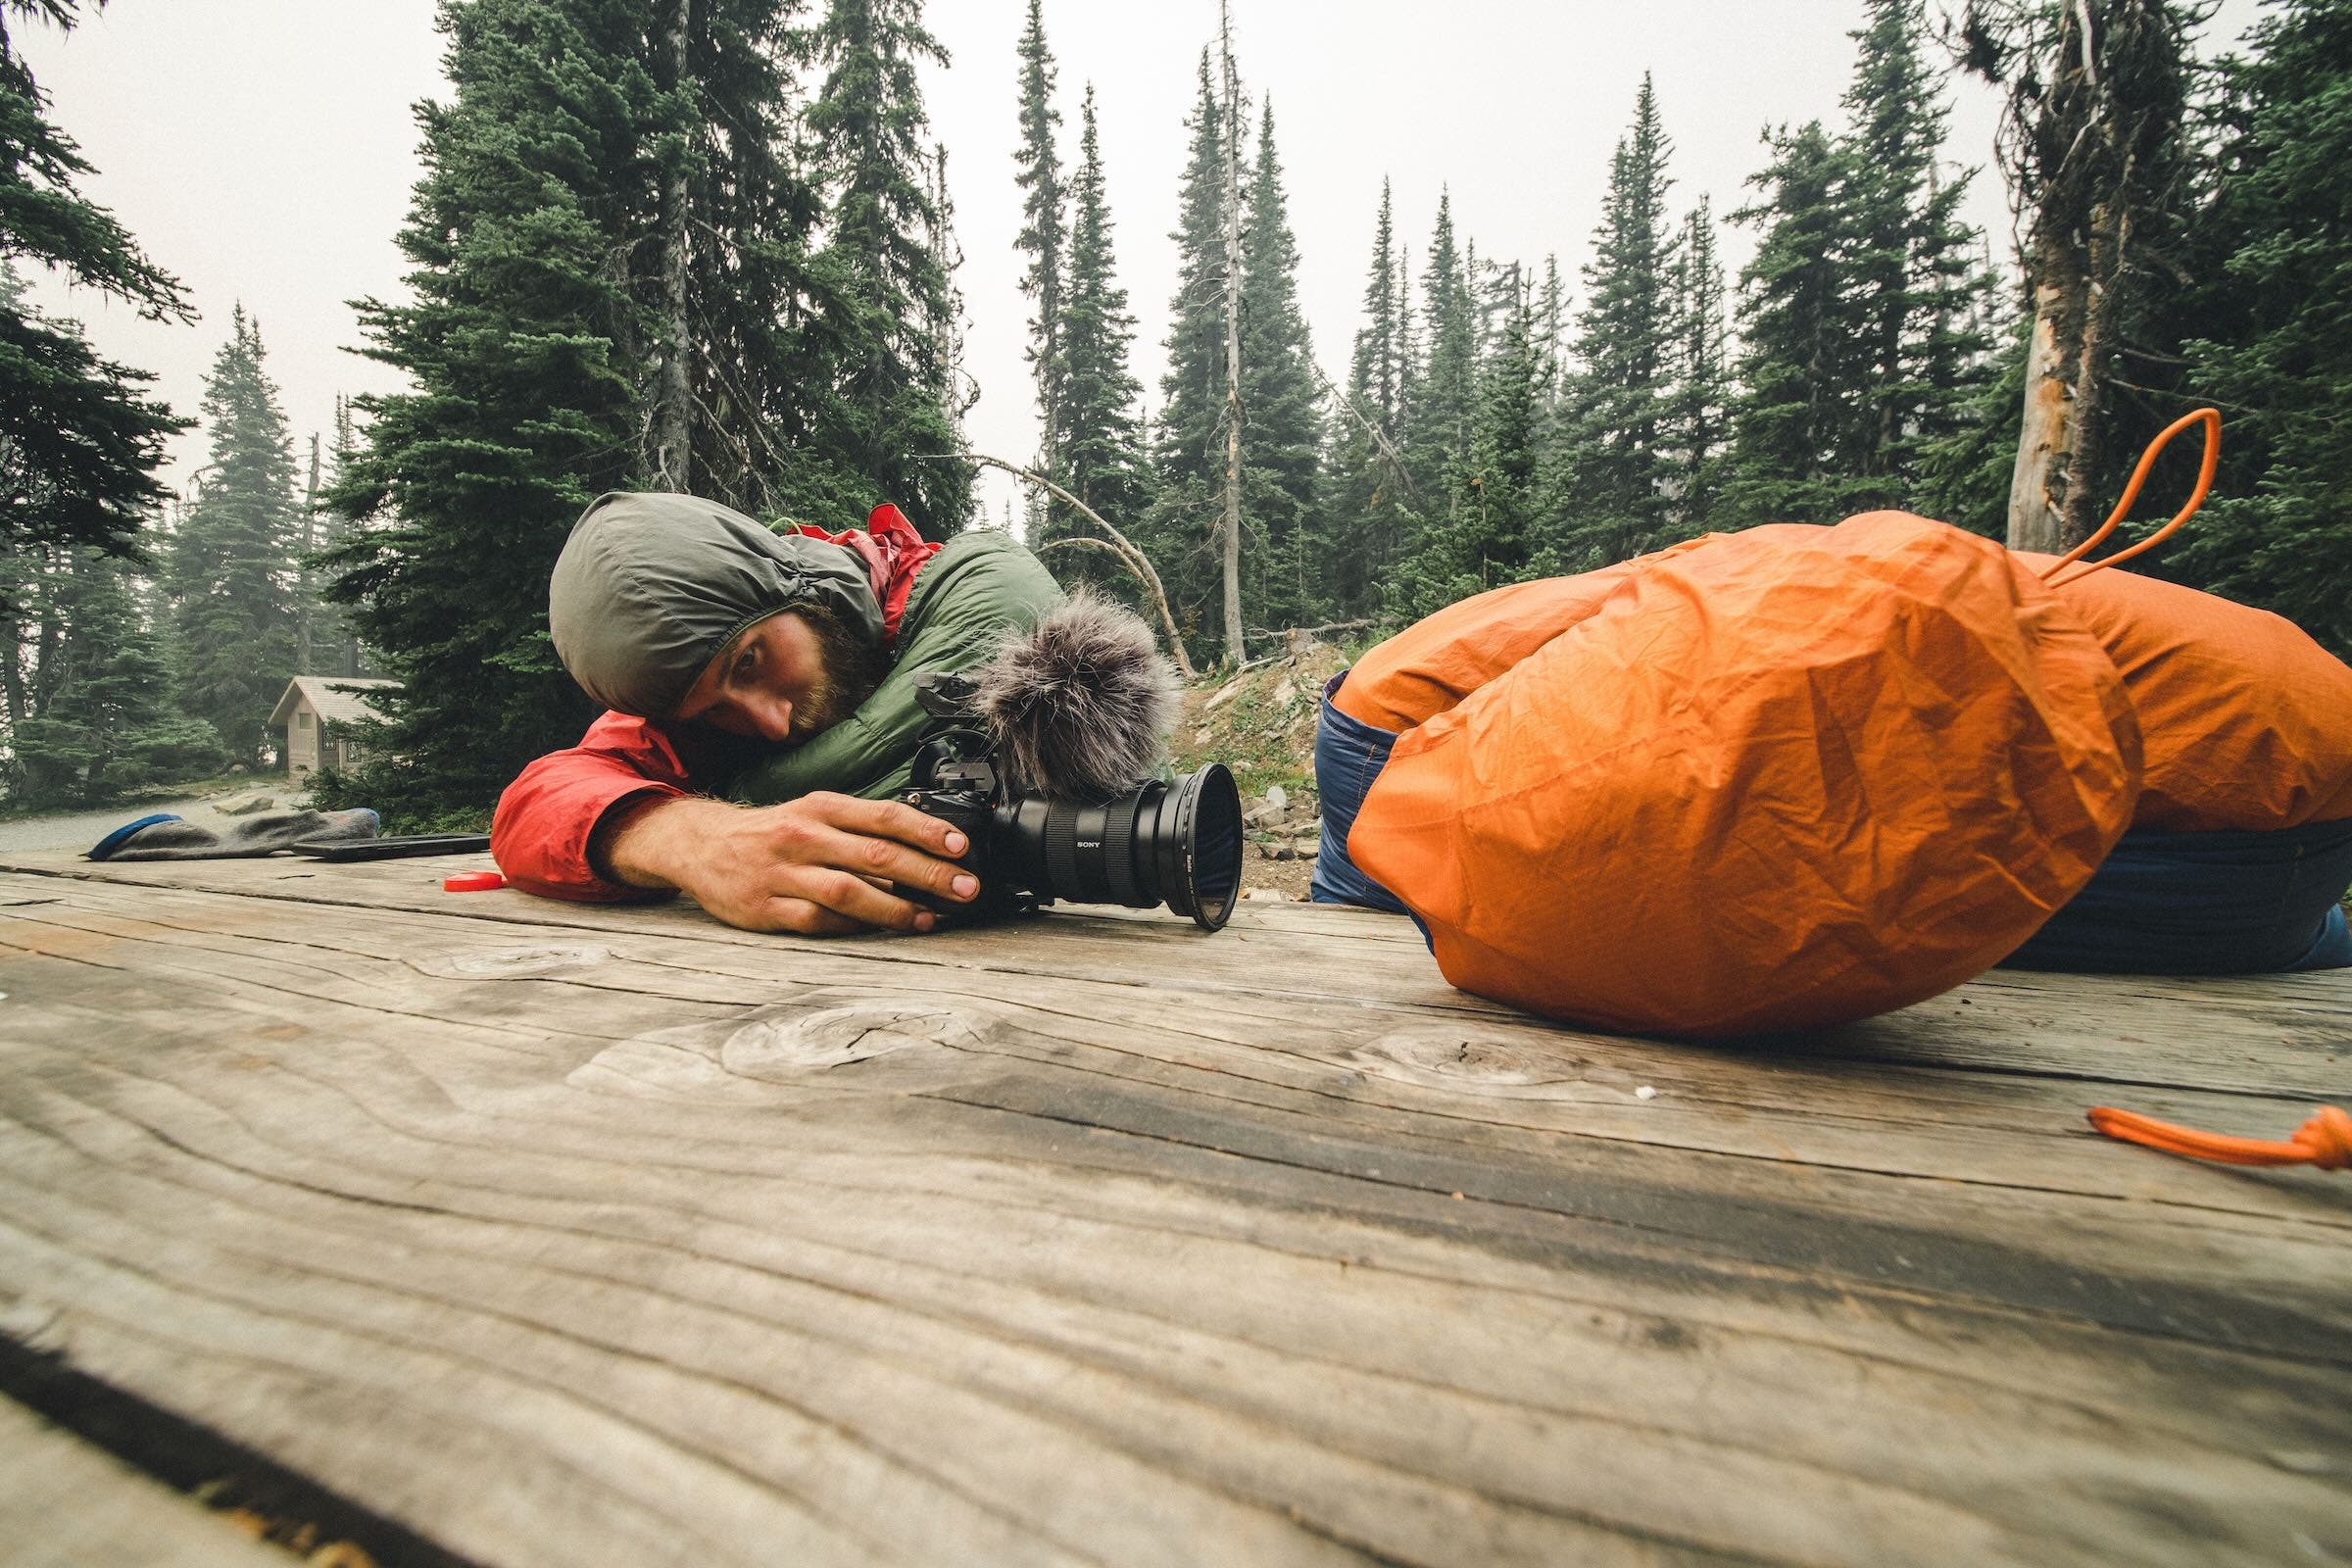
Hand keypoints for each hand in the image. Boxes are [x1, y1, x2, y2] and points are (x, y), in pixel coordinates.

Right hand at [594, 792, 978, 934]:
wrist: (701, 845)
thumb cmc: (773, 832)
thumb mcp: (815, 814)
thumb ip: (862, 829)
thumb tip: (924, 849)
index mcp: (821, 807)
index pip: (885, 816)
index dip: (927, 832)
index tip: (961, 847)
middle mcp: (804, 837)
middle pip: (876, 855)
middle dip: (928, 873)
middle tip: (965, 889)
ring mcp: (784, 875)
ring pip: (850, 892)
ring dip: (896, 908)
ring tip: (929, 917)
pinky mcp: (767, 909)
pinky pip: (820, 922)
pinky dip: (855, 927)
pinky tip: (882, 930)